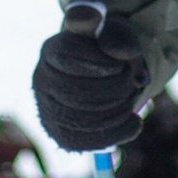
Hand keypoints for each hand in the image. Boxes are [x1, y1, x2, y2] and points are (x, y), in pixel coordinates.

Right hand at [32, 1, 149, 151]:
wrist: (103, 78)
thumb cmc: (110, 52)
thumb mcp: (118, 37)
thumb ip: (120, 39)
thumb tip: (123, 55)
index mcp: (52, 51)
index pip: (67, 54)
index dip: (100, 61)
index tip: (121, 64)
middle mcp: (42, 81)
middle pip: (77, 91)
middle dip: (115, 86)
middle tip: (132, 80)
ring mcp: (49, 111)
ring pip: (86, 118)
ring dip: (120, 108)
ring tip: (133, 96)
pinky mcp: (63, 136)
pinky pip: (92, 141)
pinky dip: (120, 131)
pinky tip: (134, 121)